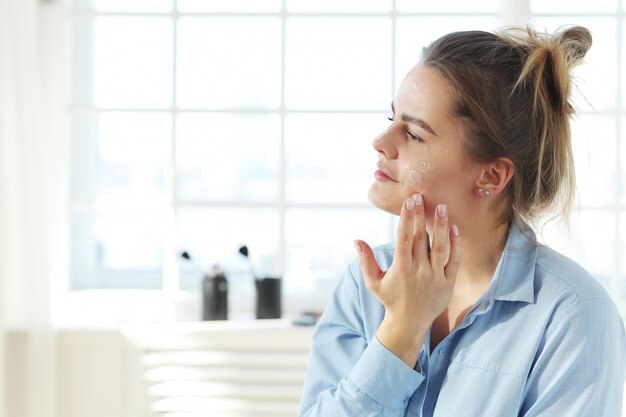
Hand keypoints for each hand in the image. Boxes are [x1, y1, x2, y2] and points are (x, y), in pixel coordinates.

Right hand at [353, 194, 460, 365]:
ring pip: (440, 247)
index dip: (406, 219)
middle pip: (420, 238)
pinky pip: (454, 260)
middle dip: (420, 216)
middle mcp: (418, 271)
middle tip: (421, 196)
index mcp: (400, 269)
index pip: (403, 238)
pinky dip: (455, 245)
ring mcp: (435, 277)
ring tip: (443, 207)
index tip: (408, 202)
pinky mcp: (448, 283)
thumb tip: (356, 240)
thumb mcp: (374, 282)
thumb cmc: (390, 299)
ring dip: (441, 226)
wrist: (409, 324)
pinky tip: (454, 228)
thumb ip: (366, 260)